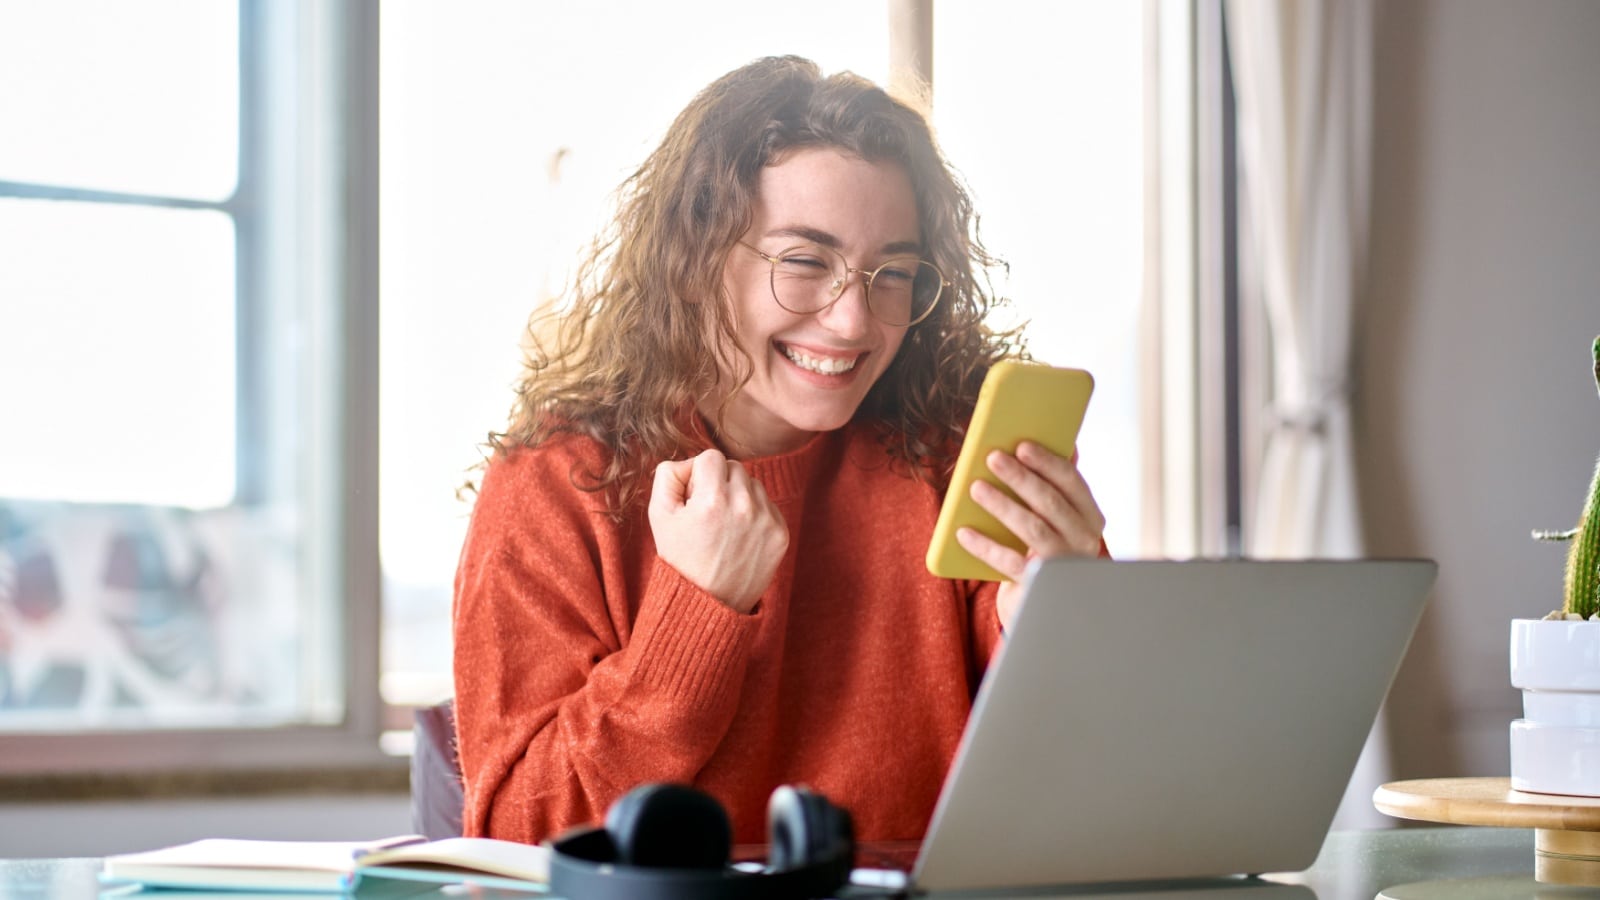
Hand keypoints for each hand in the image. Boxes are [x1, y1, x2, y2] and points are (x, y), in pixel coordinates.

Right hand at [648, 449, 788, 613]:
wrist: (708, 605)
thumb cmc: (680, 560)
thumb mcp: (659, 516)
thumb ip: (668, 475)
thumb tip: (689, 462)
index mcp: (712, 500)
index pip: (710, 457)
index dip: (697, 474)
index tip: (692, 497)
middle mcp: (744, 507)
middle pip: (734, 467)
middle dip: (719, 482)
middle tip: (706, 512)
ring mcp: (766, 521)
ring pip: (753, 484)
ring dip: (738, 496)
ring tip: (723, 526)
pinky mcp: (780, 535)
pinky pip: (768, 505)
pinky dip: (754, 514)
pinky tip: (738, 536)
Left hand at [955, 441, 1105, 630]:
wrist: (1040, 602)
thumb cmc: (1042, 549)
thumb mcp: (1052, 519)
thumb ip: (1049, 487)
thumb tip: (1034, 447)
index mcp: (1090, 516)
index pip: (1072, 483)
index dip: (1047, 462)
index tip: (1021, 445)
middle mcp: (1084, 540)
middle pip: (1051, 502)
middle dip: (1021, 478)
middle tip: (993, 458)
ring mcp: (1063, 564)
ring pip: (1033, 528)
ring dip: (1002, 505)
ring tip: (976, 488)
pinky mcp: (1040, 586)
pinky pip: (1010, 562)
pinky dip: (985, 546)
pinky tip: (964, 533)